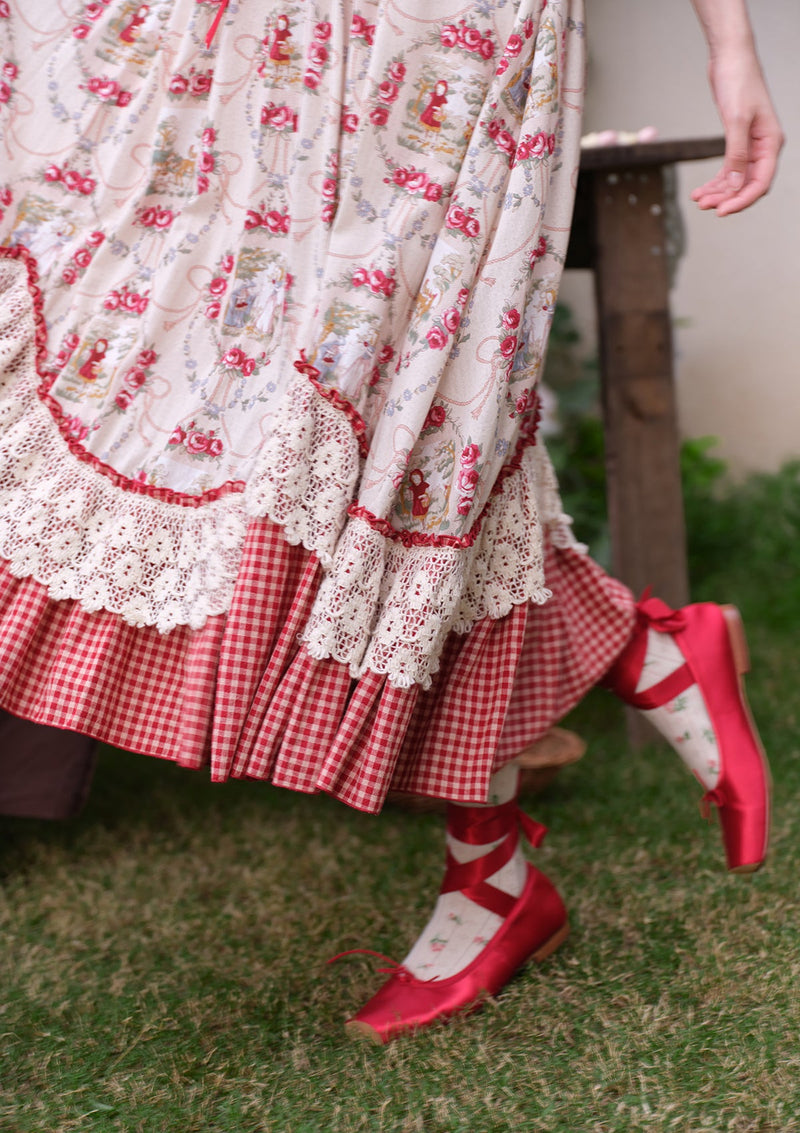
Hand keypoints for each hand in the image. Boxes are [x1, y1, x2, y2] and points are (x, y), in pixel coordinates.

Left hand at [691, 51, 783, 215]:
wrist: (730, 58)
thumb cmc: (738, 82)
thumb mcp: (737, 119)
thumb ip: (736, 153)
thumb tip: (734, 184)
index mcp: (771, 143)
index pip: (760, 183)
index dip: (741, 200)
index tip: (721, 212)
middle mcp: (763, 147)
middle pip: (747, 185)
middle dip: (726, 198)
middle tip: (703, 206)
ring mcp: (750, 145)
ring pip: (735, 180)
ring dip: (717, 192)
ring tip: (697, 200)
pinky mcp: (736, 141)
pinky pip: (728, 170)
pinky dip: (714, 181)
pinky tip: (699, 190)